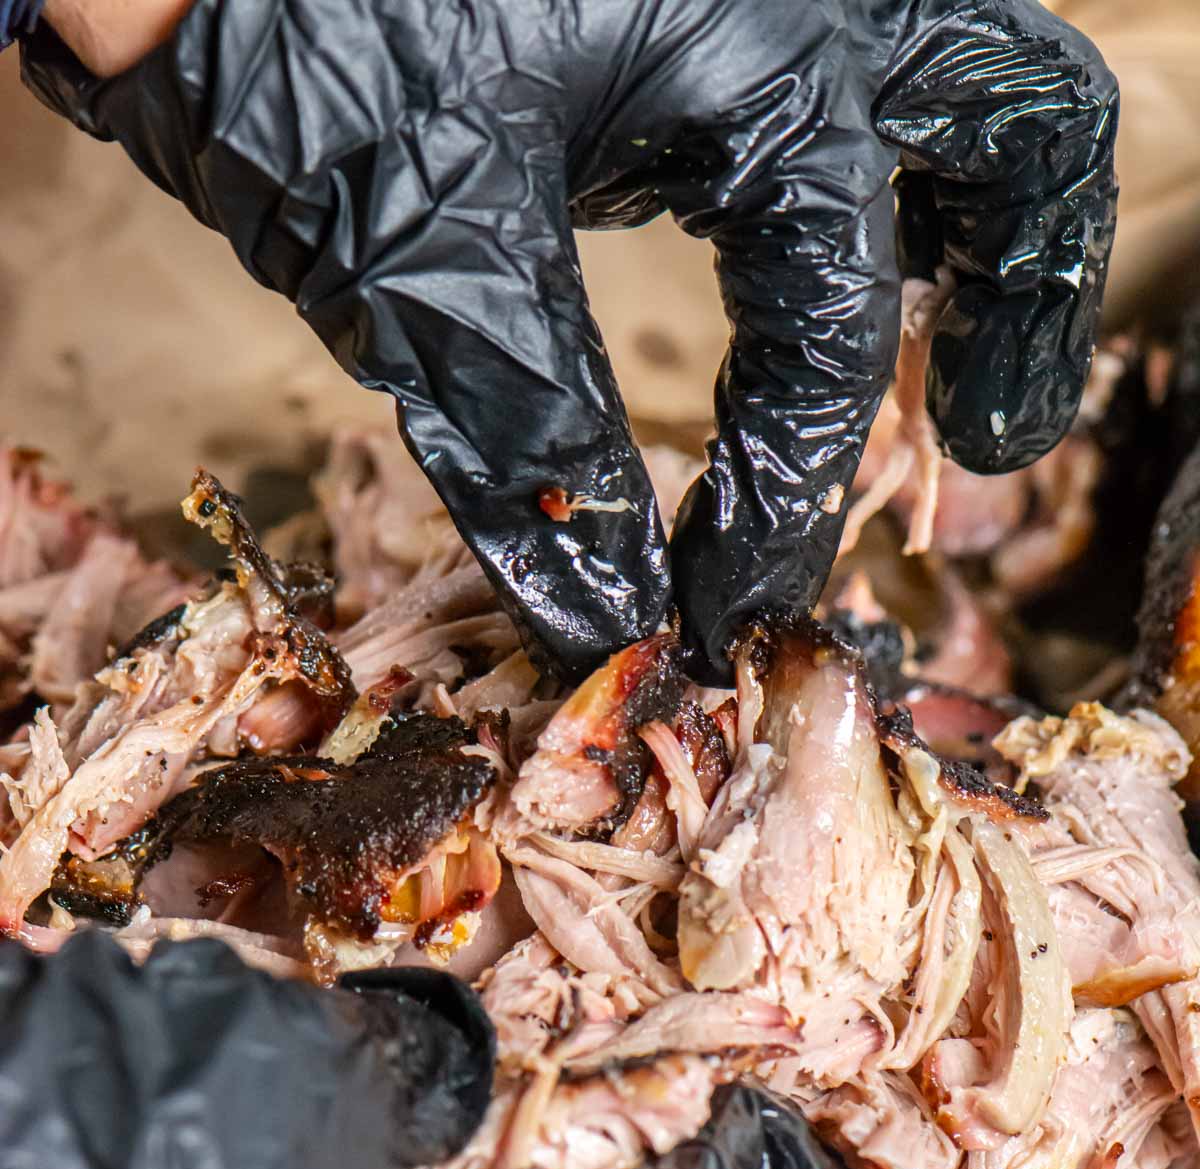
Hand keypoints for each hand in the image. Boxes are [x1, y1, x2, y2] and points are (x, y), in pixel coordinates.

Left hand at [20, 0, 1116, 682]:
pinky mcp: (700, 16)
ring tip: (970, 379)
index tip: (724, 612)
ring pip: (961, 79)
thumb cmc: (289, 39)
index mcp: (762, 33)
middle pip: (1016, 119)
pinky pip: (848, 92)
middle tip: (990, 440)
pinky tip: (833, 283)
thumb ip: (541, 446)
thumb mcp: (428, 259)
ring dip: (986, 226)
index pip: (829, 311)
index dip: (788, 491)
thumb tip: (611, 620)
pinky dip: (875, 190)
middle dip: (1023, 296)